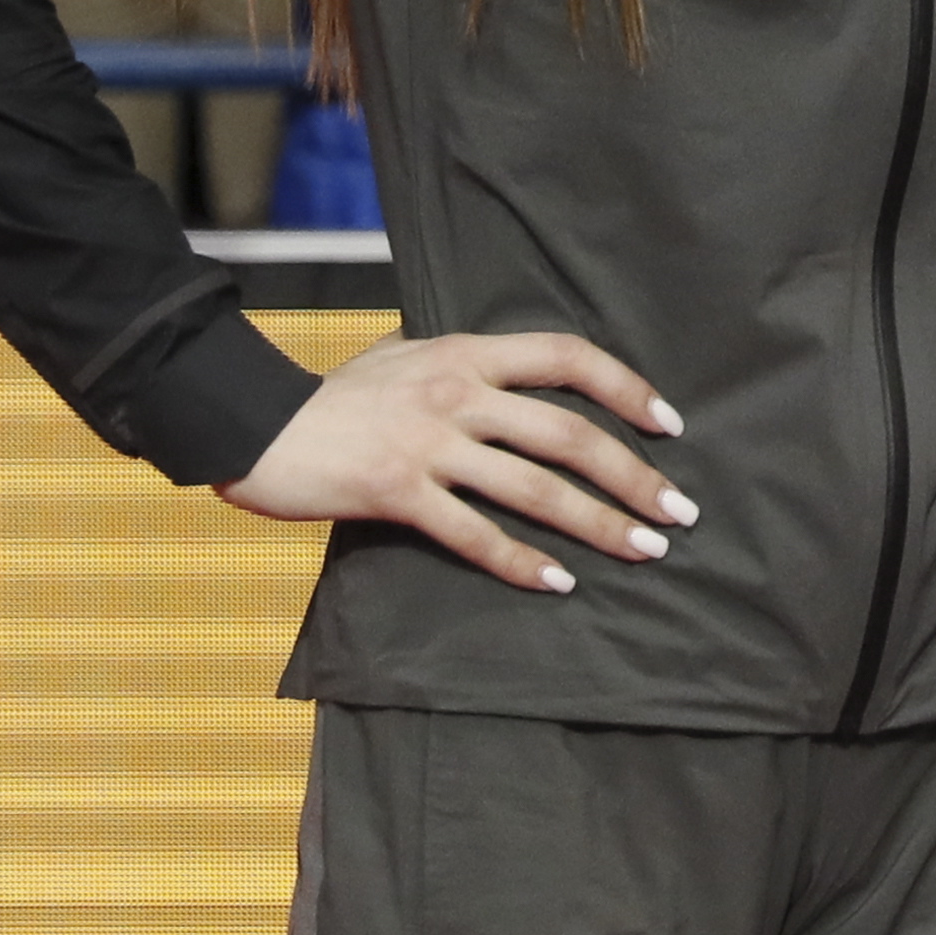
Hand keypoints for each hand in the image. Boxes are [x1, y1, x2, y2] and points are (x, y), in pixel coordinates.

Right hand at [220, 328, 695, 592]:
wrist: (256, 421)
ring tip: (644, 549)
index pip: (567, 358)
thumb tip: (511, 377)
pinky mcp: (399, 493)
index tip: (669, 424)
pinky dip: (520, 561)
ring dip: (598, 522)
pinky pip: (474, 534)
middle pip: (568, 434)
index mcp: (467, 351)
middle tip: (679, 512)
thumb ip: (461, 364)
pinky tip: (558, 583)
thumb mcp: (403, 355)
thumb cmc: (332, 393)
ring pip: (535, 487)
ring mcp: (430, 444)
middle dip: (634, 476)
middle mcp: (458, 393)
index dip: (625, 388)